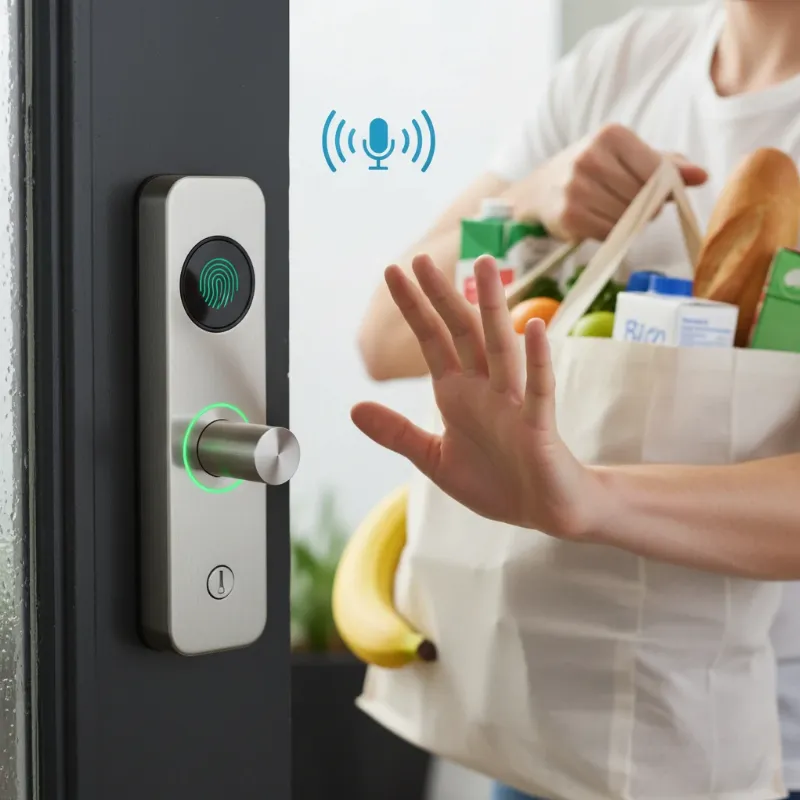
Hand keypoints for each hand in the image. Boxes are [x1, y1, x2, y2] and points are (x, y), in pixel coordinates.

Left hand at [351, 253, 610, 538]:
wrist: (542, 509)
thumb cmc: (495, 481)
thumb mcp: (434, 458)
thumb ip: (398, 433)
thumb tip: (354, 408)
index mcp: (457, 393)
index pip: (432, 340)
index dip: (413, 307)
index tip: (394, 272)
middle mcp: (484, 388)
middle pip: (462, 332)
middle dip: (443, 297)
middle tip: (423, 259)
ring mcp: (513, 403)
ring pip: (500, 347)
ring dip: (492, 309)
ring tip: (485, 267)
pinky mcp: (539, 426)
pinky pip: (539, 389)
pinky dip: (537, 361)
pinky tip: (534, 328)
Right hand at [517, 124, 707, 240]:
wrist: (537, 192)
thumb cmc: (588, 172)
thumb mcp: (623, 157)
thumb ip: (663, 164)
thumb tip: (702, 176)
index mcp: (609, 135)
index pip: (656, 169)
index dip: (661, 188)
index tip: (655, 192)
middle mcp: (590, 157)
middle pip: (643, 196)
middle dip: (644, 207)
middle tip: (628, 205)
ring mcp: (577, 187)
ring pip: (628, 217)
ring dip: (628, 222)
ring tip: (611, 212)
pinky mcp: (569, 215)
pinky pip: (609, 232)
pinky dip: (610, 233)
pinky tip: (597, 221)